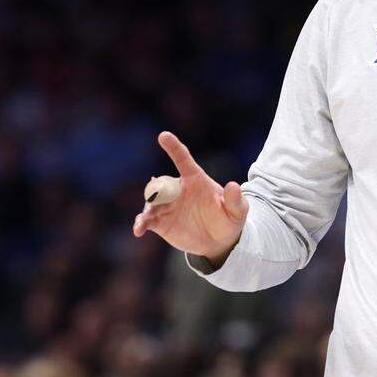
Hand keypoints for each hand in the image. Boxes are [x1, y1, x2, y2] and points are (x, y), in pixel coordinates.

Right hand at [133, 131, 248, 264]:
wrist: (218, 241)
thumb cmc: (228, 219)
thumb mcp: (237, 211)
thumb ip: (235, 200)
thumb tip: (234, 185)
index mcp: (196, 180)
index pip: (183, 160)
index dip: (174, 147)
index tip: (163, 135)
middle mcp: (178, 190)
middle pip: (162, 183)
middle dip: (157, 188)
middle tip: (156, 194)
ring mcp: (168, 205)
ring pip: (151, 202)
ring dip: (147, 208)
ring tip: (144, 221)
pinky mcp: (161, 222)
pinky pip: (147, 220)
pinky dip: (141, 223)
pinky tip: (139, 230)